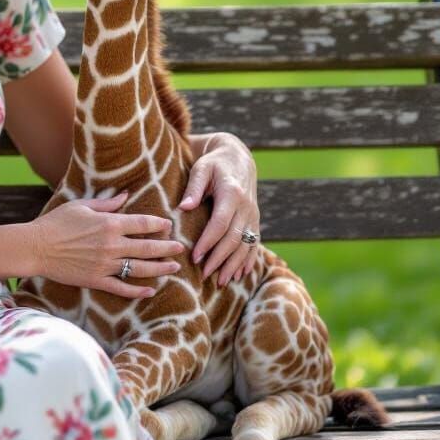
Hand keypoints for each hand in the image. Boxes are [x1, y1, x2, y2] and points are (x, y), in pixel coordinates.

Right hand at [30, 190, 186, 299]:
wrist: (36, 246)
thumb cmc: (56, 222)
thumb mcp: (81, 205)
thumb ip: (107, 203)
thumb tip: (125, 195)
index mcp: (109, 224)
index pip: (142, 224)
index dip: (159, 224)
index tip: (169, 225)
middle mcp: (111, 245)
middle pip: (147, 248)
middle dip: (167, 247)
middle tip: (181, 248)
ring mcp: (105, 265)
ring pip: (140, 269)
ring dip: (160, 269)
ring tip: (174, 268)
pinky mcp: (96, 280)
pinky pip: (122, 288)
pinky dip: (138, 291)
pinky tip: (151, 290)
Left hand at [179, 133, 259, 286]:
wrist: (238, 158)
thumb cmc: (214, 163)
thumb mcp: (201, 168)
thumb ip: (193, 187)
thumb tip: (183, 207)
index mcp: (232, 194)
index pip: (220, 224)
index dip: (208, 242)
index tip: (195, 257)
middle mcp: (246, 207)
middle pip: (234, 239)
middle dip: (219, 259)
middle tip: (205, 275)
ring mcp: (253, 215)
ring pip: (246, 245)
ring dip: (234, 265)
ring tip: (221, 281)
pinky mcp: (256, 220)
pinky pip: (255, 243)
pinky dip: (248, 260)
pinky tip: (241, 274)